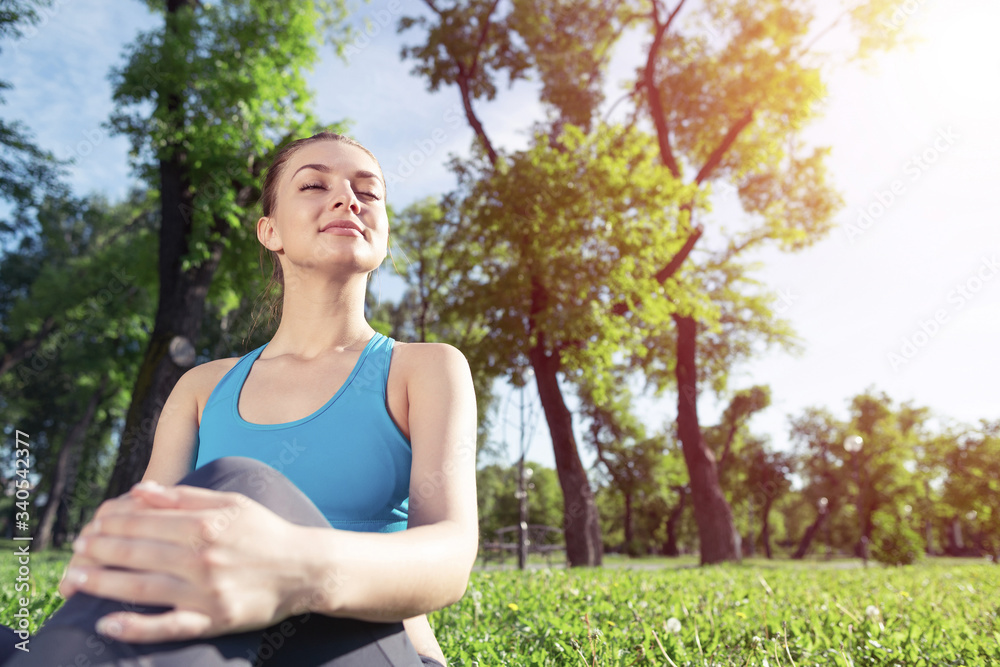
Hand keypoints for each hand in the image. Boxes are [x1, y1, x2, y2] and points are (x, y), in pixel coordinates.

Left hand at [63, 482, 316, 642]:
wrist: (305, 569)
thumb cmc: (266, 532)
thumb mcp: (231, 503)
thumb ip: (185, 497)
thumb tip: (141, 491)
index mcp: (206, 525)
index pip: (144, 522)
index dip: (111, 523)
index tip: (92, 525)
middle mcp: (202, 558)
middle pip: (137, 553)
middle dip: (99, 550)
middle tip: (76, 550)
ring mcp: (206, 592)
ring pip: (142, 588)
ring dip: (102, 583)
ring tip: (74, 579)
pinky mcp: (213, 621)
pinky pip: (167, 627)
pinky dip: (135, 627)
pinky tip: (107, 624)